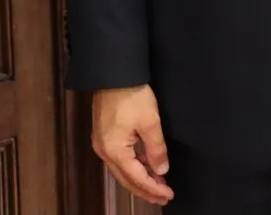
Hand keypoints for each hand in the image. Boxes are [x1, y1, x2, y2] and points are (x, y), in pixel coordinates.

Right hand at [92, 85, 172, 204]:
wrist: (114, 73)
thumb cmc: (132, 96)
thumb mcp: (150, 123)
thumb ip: (156, 150)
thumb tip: (161, 171)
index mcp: (115, 151)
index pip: (136, 178)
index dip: (153, 188)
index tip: (169, 194)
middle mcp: (104, 152)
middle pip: (126, 179)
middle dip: (145, 190)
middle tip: (163, 197)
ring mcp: (101, 144)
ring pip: (121, 170)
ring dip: (139, 179)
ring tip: (157, 185)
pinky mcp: (103, 135)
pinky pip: (119, 159)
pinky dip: (132, 166)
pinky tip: (145, 167)